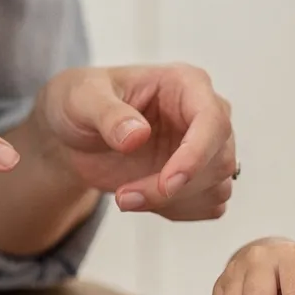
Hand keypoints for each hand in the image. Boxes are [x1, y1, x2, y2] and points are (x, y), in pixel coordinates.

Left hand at [30, 64, 234, 219]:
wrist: (75, 133)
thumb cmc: (82, 101)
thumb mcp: (83, 98)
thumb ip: (108, 113)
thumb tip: (138, 135)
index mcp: (186, 83)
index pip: (213, 120)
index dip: (195, 155)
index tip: (166, 184)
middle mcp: (204, 115)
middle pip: (218, 160)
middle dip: (173, 188)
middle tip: (125, 197)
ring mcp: (206, 148)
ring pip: (217, 187)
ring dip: (172, 203)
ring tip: (126, 198)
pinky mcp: (200, 177)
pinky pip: (209, 205)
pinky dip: (178, 211)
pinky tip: (144, 199)